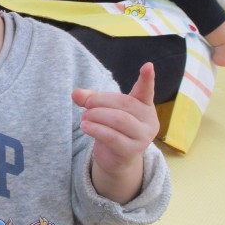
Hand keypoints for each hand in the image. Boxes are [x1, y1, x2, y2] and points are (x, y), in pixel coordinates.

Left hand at [72, 63, 157, 202]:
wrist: (116, 159)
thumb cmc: (112, 128)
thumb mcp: (102, 110)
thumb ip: (91, 99)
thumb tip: (75, 94)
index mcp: (144, 105)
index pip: (146, 90)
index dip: (147, 78)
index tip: (148, 65)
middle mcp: (149, 120)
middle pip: (123, 104)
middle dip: (100, 101)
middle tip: (85, 104)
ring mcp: (143, 137)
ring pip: (118, 120)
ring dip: (96, 115)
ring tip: (84, 116)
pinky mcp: (132, 151)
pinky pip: (112, 137)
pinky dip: (96, 129)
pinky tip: (85, 126)